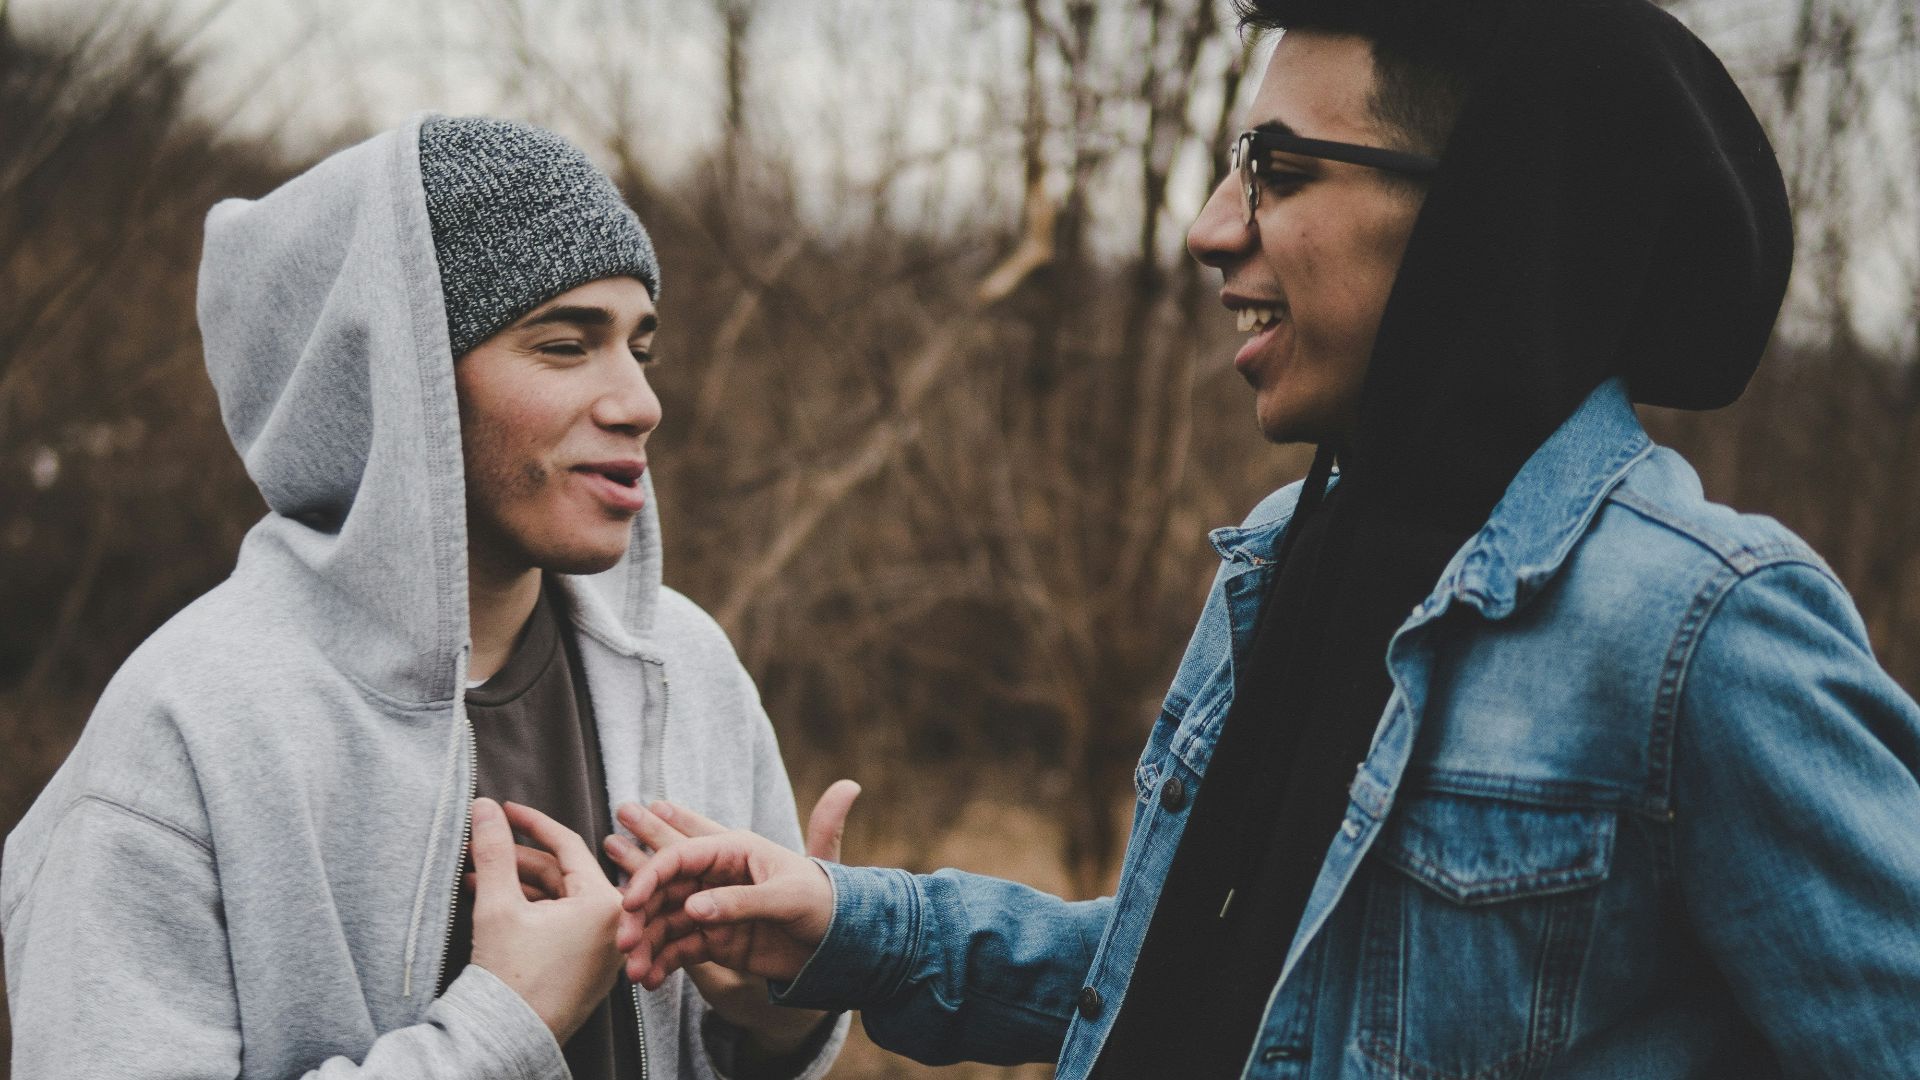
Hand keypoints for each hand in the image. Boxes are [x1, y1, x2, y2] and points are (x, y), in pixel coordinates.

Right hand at [469, 798, 623, 1042]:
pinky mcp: (591, 965)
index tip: (504, 808)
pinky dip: (532, 909)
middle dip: (517, 858)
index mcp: (605, 904)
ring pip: (560, 898)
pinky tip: (493, 898)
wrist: (508, 1040)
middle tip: (481, 844)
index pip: (568, 845)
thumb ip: (493, 851)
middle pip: (563, 873)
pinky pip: (563, 923)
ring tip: (476, 873)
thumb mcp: (497, 905)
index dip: (531, 822)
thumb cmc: (509, 977)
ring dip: (519, 884)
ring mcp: (606, 947)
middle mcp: (616, 924)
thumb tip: (483, 807)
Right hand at [609, 781, 858, 993]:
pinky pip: (680, 950)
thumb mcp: (787, 899)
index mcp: (734, 851)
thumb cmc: (823, 903)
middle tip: (624, 942)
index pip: (682, 857)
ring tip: (635, 973)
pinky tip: (650, 980)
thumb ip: (740, 902)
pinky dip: (662, 964)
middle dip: (638, 915)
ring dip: (646, 945)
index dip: (652, 876)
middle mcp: (716, 877)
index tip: (632, 904)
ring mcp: (713, 909)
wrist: (843, 943)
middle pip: (664, 890)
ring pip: (665, 923)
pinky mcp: (715, 939)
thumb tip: (693, 908)